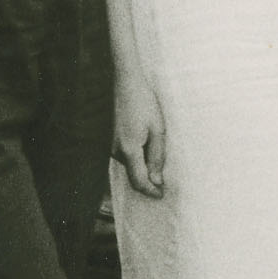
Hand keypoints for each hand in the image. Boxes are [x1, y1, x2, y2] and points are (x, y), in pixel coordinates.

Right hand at [112, 75, 167, 199]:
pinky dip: (138, 158)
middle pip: (134, 175)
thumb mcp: (157, 129)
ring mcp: (112, 145)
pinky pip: (126, 156)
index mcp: (129, 149)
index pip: (139, 181)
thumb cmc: (144, 103)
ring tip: (159, 161)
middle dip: (149, 181)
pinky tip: (148, 148)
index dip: (151, 191)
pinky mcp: (112, 140)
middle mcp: (116, 150)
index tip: (162, 195)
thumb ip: (157, 156)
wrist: (126, 83)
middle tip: (165, 183)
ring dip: (144, 168)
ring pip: (131, 166)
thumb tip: (156, 180)